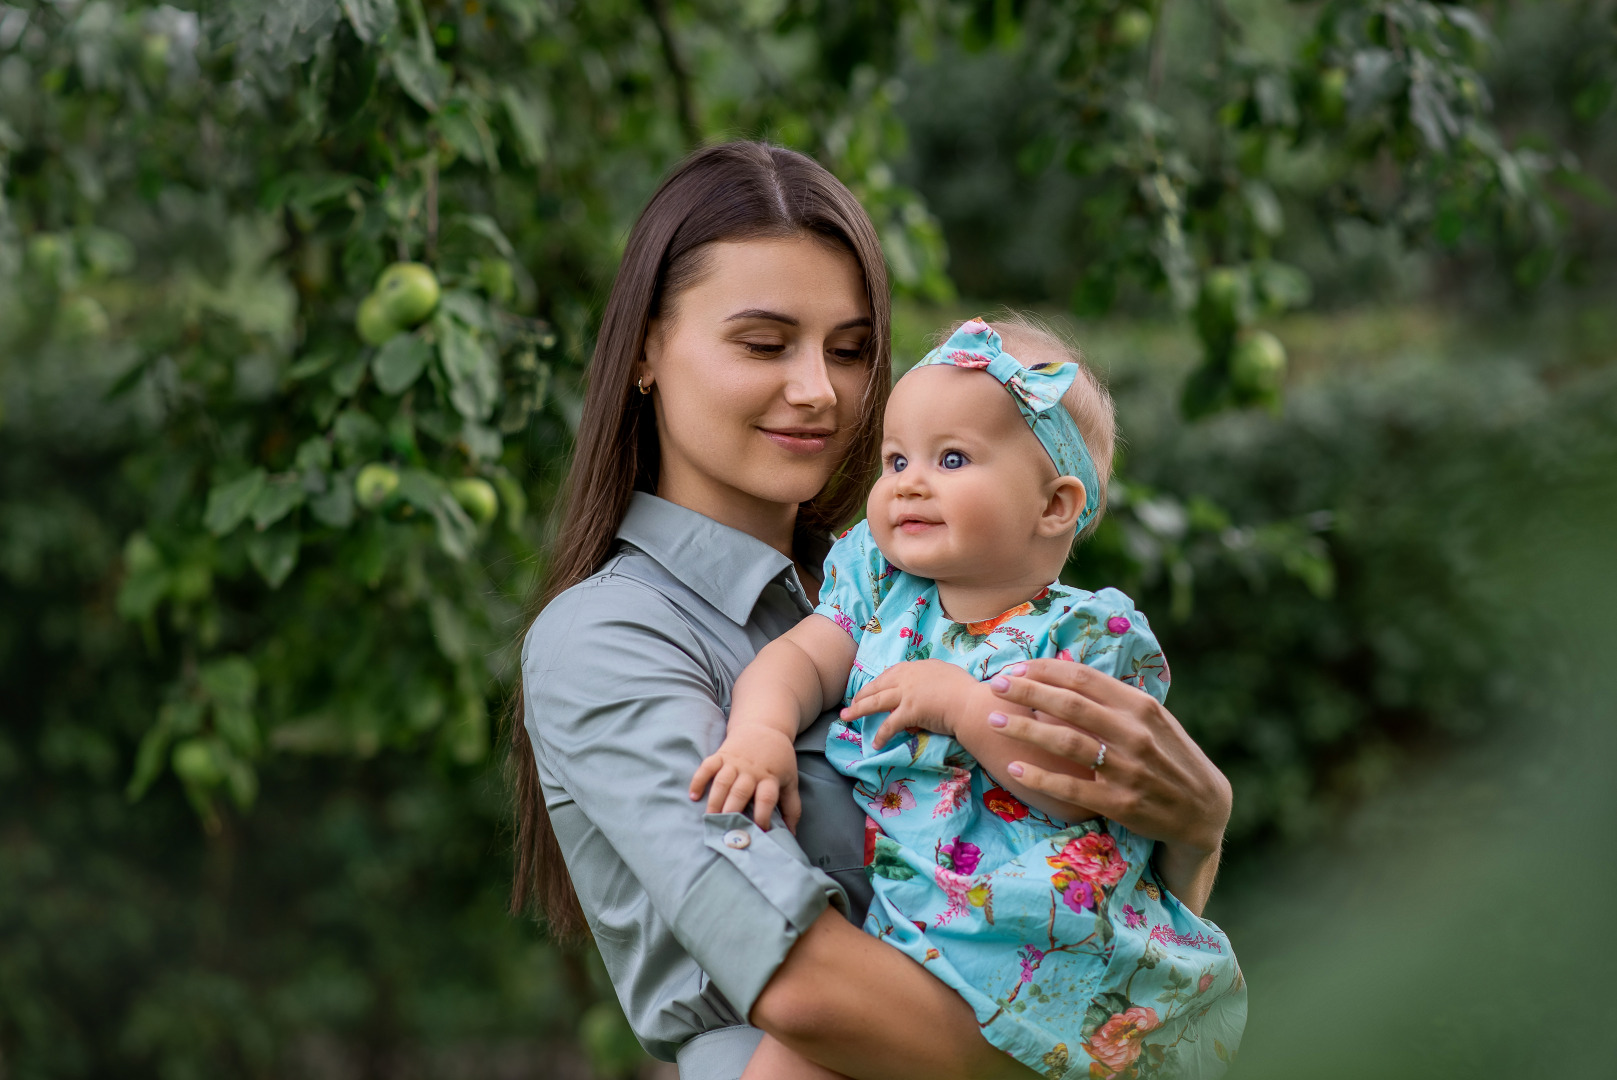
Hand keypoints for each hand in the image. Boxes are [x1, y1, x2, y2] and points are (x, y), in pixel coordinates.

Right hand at [690, 726, 801, 831]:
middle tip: (727, 831)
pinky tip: (693, 796)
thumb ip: (792, 807)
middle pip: (740, 792)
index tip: (759, 832)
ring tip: (709, 819)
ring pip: (722, 782)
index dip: (762, 816)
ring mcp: (734, 762)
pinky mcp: (721, 755)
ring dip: (715, 801)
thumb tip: (792, 835)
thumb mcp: (791, 780)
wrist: (765, 726)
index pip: (766, 799)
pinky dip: (698, 780)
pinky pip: (707, 767)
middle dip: (732, 812)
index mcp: (770, 777)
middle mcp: (751, 771)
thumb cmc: (779, 760)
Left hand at [841, 660, 978, 750]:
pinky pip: (889, 724)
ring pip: (876, 701)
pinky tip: (875, 744)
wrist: (971, 703)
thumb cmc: (965, 690)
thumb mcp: (945, 675)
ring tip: (845, 717)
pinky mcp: (909, 711)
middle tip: (851, 703)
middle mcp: (908, 677)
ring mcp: (907, 694)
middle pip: (878, 686)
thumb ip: (930, 679)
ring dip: (858, 710)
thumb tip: (923, 691)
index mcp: (917, 667)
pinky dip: (881, 735)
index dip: (878, 683)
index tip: (871, 689)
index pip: (891, 674)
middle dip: (861, 695)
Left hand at [986, 658, 1231, 910]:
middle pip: (1069, 705)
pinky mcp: (1121, 803)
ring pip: (1066, 743)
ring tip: (994, 720)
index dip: (1046, 670)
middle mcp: (1134, 734)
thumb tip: (1069, 673)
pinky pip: (1071, 787)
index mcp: (1141, 707)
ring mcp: (1128, 769)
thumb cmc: (1170, 758)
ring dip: (1025, 728)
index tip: (1016, 667)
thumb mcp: (1153, 721)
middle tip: (995, 685)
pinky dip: (1040, 776)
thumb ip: (1116, 700)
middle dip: (1027, 691)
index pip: (1085, 679)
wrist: (1204, 810)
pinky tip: (1014, 766)